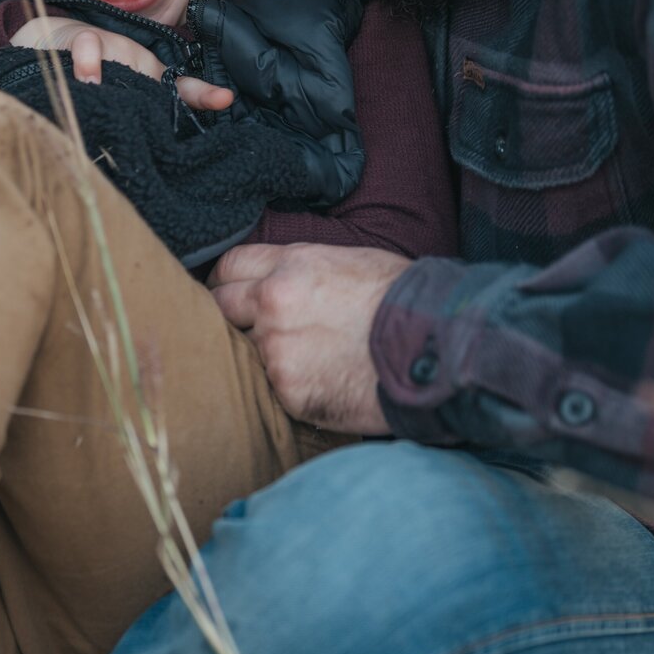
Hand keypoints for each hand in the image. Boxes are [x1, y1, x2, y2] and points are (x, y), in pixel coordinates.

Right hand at [9, 19, 232, 109]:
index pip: (182, 90)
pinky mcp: (80, 37)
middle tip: (159, 110)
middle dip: (159, 95)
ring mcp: (110, 50)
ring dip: (115, 78)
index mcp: (144, 82)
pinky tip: (82, 75)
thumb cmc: (76, 79)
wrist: (36, 47)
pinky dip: (86, 61)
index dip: (203, 95)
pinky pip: (88, 46)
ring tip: (98, 88)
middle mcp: (133, 64)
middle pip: (156, 80)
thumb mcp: (101, 105)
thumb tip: (131, 151)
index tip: (225, 99)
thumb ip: (120, 124)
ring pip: (124, 62)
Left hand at [208, 242, 411, 432]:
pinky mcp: (289, 391)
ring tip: (307, 361)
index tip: (233, 295)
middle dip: (231, 320)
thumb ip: (300, 272)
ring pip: (246, 354)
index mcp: (289, 267)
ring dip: (266, 358)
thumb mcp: (348, 262)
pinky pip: (274, 391)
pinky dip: (293, 390)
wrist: (433, 344)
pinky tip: (324, 383)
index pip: (229, 268)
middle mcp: (273, 304)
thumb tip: (276, 281)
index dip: (228, 283)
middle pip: (220, 308)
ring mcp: (277, 350)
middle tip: (253, 332)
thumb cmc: (402, 300)